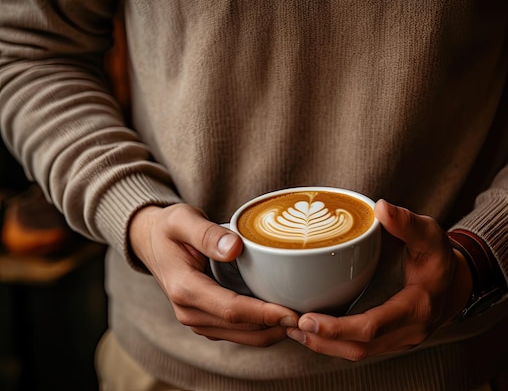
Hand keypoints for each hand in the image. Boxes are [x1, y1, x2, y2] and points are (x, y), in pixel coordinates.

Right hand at [129, 203, 298, 345]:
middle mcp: (188, 311)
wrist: (151, 241)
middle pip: (240, 329)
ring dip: (271, 332)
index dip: (263, 313)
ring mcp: (196, 319)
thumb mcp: (183, 220)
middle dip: (275, 327)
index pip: (231, 309)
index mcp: (184, 288)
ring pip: (241, 336)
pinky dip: (260, 329)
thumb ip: (207, 233)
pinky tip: (282, 319)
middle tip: (308, 320)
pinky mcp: (205, 320)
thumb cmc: (170, 228)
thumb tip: (235, 247)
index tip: (292, 312)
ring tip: (302, 322)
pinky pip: (236, 332)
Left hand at [286, 199, 472, 359]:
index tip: (308, 320)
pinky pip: (360, 348)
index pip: (373, 327)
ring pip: (358, 353)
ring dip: (324, 345)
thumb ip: (407, 223)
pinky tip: (311, 331)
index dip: (339, 328)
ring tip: (293, 329)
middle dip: (323, 340)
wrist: (455, 284)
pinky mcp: (390, 341)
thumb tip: (381, 207)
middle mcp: (408, 331)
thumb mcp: (429, 235)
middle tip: (290, 324)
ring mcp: (399, 340)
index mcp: (417, 307)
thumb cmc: (439, 258)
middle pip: (360, 348)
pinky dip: (334, 342)